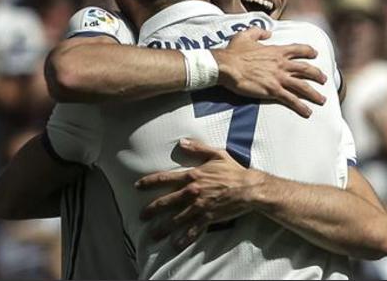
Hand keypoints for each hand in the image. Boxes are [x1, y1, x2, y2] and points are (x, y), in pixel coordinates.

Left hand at [136, 139, 268, 249]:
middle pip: (166, 202)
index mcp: (192, 175)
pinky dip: (184, 238)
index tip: (137, 186)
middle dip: (152, 209)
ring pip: (176, 219)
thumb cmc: (233, 170)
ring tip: (154, 234)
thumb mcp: (216, 154)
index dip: (149, 182)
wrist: (248, 188)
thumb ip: (198, 148)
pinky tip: (176, 245)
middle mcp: (191, 192)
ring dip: (163, 228)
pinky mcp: (207, 218)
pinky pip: (192, 230)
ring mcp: (198, 206)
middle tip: (142, 216)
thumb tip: (181, 142)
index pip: (165, 178)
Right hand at [214, 28, 326, 118]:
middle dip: (317, 74)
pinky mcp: (273, 91)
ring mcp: (278, 78)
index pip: (298, 49)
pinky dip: (301, 106)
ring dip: (314, 93)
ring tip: (322, 99)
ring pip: (302, 86)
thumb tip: (268, 32)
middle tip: (324, 79)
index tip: (315, 54)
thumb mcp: (246, 35)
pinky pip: (291, 100)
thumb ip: (259, 32)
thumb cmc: (234, 52)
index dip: (309, 51)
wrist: (226, 66)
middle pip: (306, 69)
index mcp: (276, 51)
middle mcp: (281, 64)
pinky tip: (308, 112)